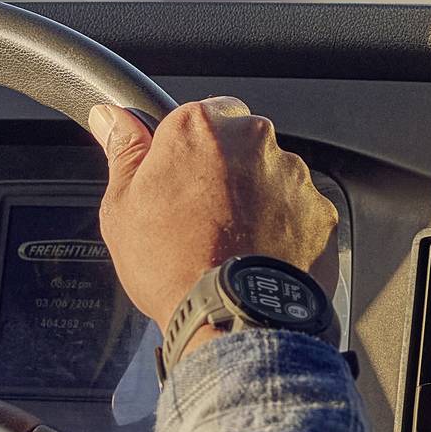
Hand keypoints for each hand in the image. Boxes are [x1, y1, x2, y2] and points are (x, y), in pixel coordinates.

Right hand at [90, 96, 334, 346]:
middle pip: (240, 141)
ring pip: (271, 173)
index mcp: (200, 128)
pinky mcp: (319, 209)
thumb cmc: (172, 264)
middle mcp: (252, 139)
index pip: (200, 114)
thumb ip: (123, 152)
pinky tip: (260, 253)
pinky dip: (284, 225)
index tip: (180, 177)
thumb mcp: (122, 208)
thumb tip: (111, 118)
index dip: (188, 149)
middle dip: (225, 169)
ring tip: (233, 241)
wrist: (232, 317)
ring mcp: (292, 174)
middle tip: (202, 214)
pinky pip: (298, 208)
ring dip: (256, 196)